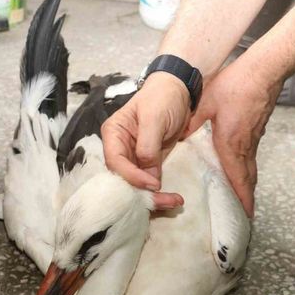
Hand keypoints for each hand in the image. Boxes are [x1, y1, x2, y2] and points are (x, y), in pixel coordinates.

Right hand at [101, 72, 189, 209]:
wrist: (180, 92)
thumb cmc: (163, 98)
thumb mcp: (154, 118)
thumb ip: (148, 146)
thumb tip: (148, 176)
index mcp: (113, 135)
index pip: (115, 162)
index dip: (132, 177)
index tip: (154, 184)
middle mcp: (119, 149)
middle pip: (124, 179)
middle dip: (142, 193)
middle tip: (166, 202)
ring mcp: (134, 159)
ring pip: (136, 185)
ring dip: (153, 197)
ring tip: (173, 202)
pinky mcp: (148, 164)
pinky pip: (149, 183)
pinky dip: (159, 193)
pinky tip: (173, 199)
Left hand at [184, 57, 282, 217]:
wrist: (263, 69)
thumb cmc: (235, 85)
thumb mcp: (205, 103)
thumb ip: (190, 123)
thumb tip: (176, 138)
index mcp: (231, 144)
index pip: (238, 178)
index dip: (242, 198)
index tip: (246, 215)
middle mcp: (246, 146)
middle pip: (248, 179)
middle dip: (246, 198)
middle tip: (244, 214)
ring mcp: (254, 139)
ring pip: (251, 169)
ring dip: (247, 185)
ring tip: (242, 198)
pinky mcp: (257, 131)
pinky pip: (251, 157)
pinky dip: (247, 170)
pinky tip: (240, 169)